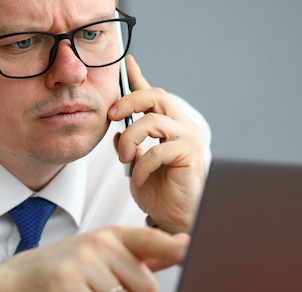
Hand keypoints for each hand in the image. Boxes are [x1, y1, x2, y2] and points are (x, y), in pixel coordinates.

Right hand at [0, 226, 189, 291]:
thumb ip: (144, 254)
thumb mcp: (107, 254)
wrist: (24, 276)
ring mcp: (82, 261)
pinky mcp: (64, 282)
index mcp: (115, 236)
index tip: (190, 249)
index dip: (172, 246)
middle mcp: (101, 244)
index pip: (150, 239)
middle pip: (144, 288)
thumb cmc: (73, 268)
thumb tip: (183, 248)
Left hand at [108, 55, 205, 233]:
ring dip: (131, 139)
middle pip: (155, 96)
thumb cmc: (158, 193)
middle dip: (128, 101)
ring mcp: (188, 138)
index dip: (138, 78)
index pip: (152, 96)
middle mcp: (181, 126)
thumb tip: (116, 131)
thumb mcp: (135, 165)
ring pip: (152, 121)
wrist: (173, 219)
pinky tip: (138, 179)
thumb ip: (129, 145)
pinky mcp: (190, 154)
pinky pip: (157, 151)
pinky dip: (141, 166)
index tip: (126, 62)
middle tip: (111, 115)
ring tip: (125, 159)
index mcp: (168, 125)